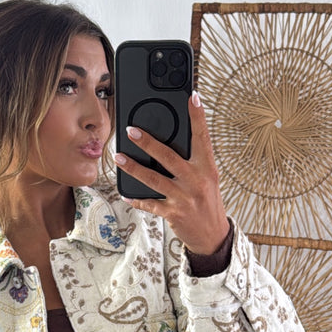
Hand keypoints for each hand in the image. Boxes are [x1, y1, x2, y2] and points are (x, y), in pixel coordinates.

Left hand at [115, 91, 230, 257]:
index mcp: (207, 167)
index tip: (192, 97)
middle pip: (169, 156)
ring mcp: (184, 197)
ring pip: (154, 179)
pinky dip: (137, 199)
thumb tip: (174, 139)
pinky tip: (126, 194)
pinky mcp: (174, 213)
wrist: (212, 235)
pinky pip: (151, 204)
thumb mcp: (207, 178)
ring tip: (119, 157)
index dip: (198, 116)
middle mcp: (196, 180)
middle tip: (131, 131)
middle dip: (148, 143)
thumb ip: (194, 160)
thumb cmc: (207, 201)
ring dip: (134, 168)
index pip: (202, 137)